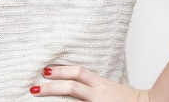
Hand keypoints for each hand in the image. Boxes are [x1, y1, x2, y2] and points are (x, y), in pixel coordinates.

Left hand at [30, 66, 149, 100]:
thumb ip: (106, 82)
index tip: (46, 71)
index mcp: (102, 84)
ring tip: (38, 95)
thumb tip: (95, 78)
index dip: (61, 70)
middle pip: (72, 87)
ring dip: (56, 97)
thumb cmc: (134, 99)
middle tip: (34, 87)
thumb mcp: (118, 87)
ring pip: (75, 100)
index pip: (79, 73)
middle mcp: (99, 94)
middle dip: (52, 87)